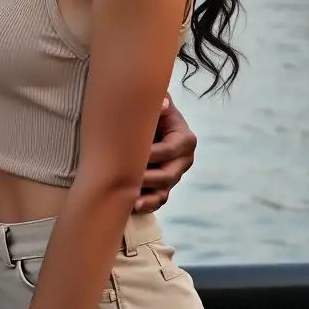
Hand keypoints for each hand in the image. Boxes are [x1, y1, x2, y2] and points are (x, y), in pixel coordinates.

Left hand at [134, 94, 196, 212]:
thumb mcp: (154, 103)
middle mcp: (183, 160)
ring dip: (146, 194)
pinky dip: (147, 204)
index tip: (128, 153)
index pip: (169, 150)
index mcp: (185, 139)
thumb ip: (159, 102)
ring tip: (128, 197)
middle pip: (168, 175)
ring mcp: (175, 175)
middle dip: (146, 177)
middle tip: (123, 177)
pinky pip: (159, 199)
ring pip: (163, 190)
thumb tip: (164, 104)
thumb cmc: (149, 110)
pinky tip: (133, 206)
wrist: (146, 121)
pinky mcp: (165, 186)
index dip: (150, 154)